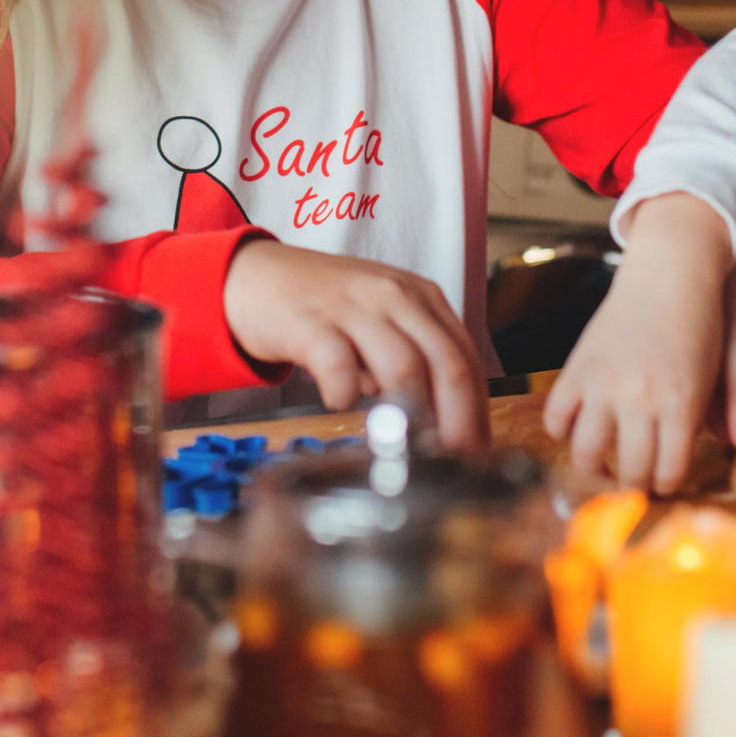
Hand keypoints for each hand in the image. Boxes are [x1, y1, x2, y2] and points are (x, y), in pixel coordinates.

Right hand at [222, 239, 486, 449]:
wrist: (257, 275)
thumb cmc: (326, 308)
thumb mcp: (382, 321)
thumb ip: (413, 361)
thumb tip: (441, 425)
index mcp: (421, 298)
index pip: (466, 356)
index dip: (478, 409)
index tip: (477, 449)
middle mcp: (395, 296)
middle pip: (447, 363)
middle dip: (459, 421)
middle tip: (456, 462)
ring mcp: (353, 306)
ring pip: (403, 365)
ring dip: (412, 416)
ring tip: (408, 449)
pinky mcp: (309, 320)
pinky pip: (338, 361)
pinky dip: (345, 391)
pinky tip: (339, 403)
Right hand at [543, 192, 730, 492]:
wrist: (670, 274)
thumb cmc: (699, 326)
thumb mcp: (706, 380)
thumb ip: (692, 425)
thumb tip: (673, 470)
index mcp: (680, 404)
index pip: (668, 473)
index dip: (667, 484)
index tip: (664, 480)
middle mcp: (640, 398)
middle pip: (631, 472)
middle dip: (635, 484)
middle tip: (635, 479)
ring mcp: (604, 383)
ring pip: (586, 454)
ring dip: (596, 469)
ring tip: (604, 464)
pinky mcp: (578, 367)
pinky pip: (557, 418)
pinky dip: (562, 432)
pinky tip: (578, 430)